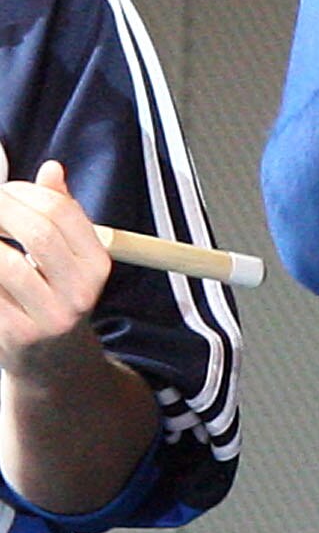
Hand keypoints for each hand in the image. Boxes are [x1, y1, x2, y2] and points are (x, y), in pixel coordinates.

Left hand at [0, 164, 110, 373]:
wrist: (50, 363)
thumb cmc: (52, 297)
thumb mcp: (68, 258)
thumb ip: (61, 213)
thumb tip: (51, 169)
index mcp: (96, 264)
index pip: (62, 212)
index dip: (24, 193)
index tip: (3, 190)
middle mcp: (81, 291)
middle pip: (38, 233)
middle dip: (1, 209)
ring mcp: (48, 316)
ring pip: (6, 263)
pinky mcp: (15, 334)